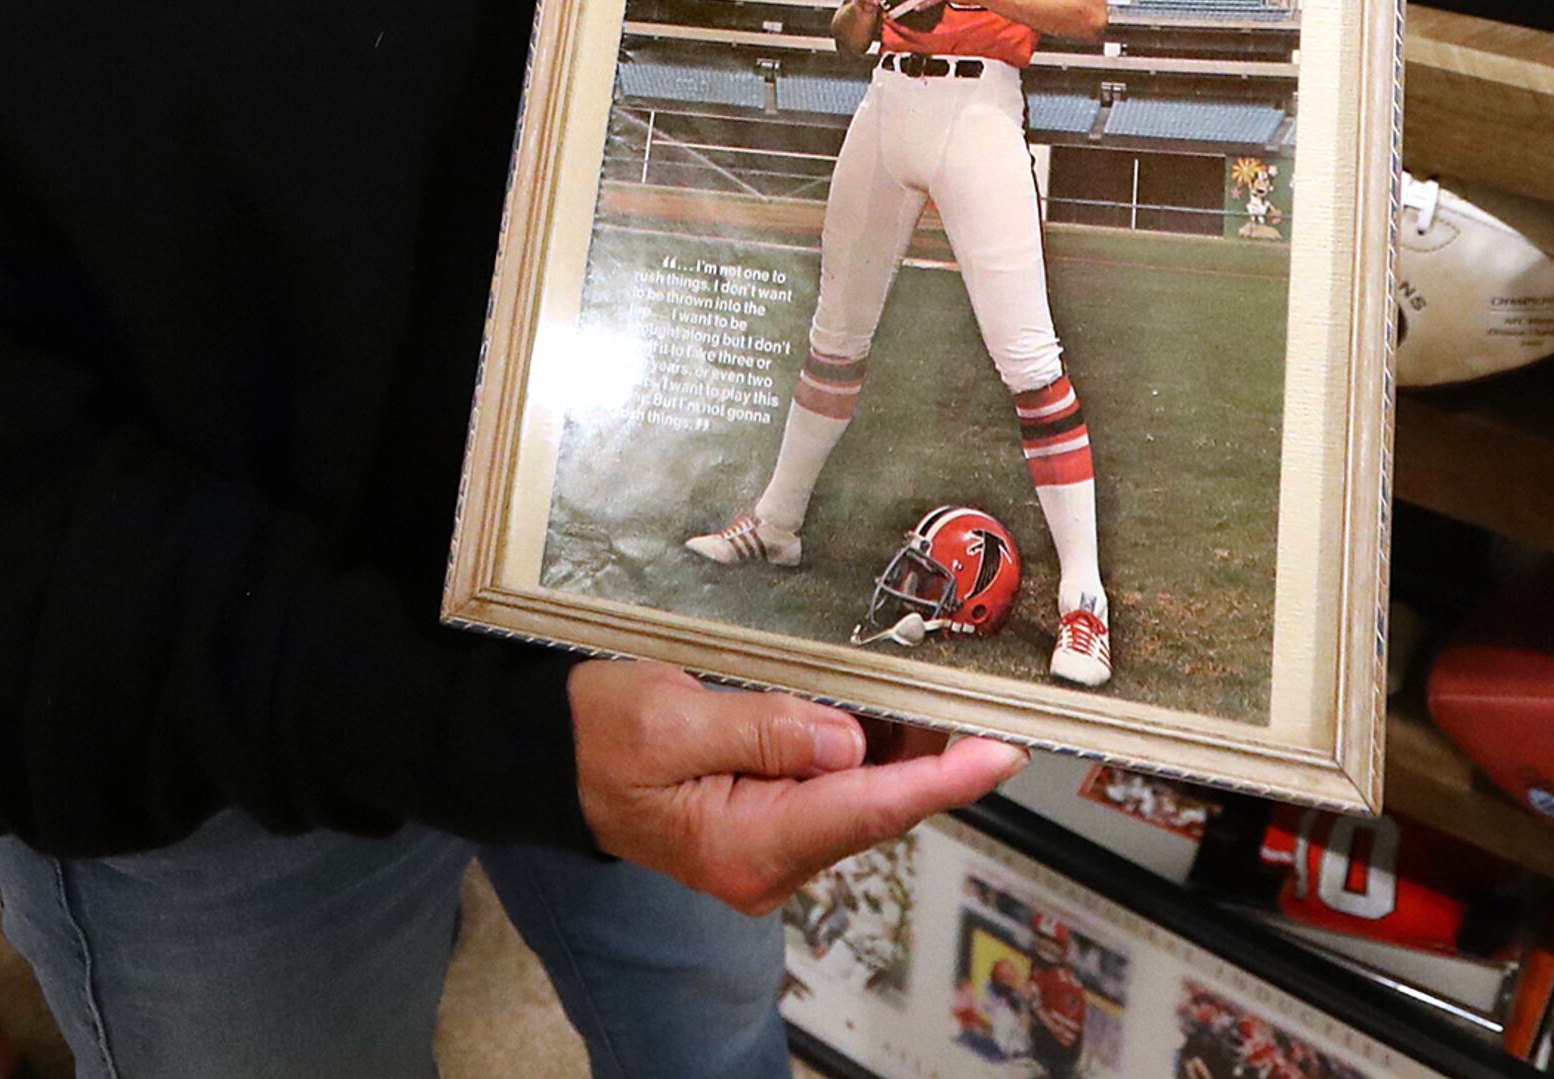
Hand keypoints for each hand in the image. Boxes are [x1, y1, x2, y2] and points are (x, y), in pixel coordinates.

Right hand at [569, 659, 1018, 914]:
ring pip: (866, 796)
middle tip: (989, 699)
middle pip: (879, 807)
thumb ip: (765, 727)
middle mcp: (769, 862)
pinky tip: (894, 709)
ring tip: (949, 692)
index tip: (1000, 752)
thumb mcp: (671, 716)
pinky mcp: (773, 822)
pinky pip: (840, 788)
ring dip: (908, 749)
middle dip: (938, 756)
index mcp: (745, 845)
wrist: (553, 756)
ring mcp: (774, 847)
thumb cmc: (600, 733)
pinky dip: (873, 750)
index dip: (943, 780)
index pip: (866, 811)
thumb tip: (848, 742)